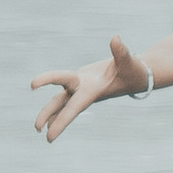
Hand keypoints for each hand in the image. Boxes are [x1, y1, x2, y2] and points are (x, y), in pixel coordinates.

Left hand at [30, 35, 153, 140]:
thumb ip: (120, 51)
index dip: (60, 119)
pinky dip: (57, 108)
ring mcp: (82, 88)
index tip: (48, 134)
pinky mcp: (82, 83)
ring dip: (49, 112)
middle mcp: (84, 91)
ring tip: (37, 128)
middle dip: (48, 114)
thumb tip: (115, 38)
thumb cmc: (133, 70)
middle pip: (61, 102)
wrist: (137, 77)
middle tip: (35, 129)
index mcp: (92, 90)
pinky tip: (49, 120)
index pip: (72, 105)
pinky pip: (65, 97)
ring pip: (60, 100)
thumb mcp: (128, 61)